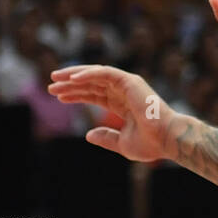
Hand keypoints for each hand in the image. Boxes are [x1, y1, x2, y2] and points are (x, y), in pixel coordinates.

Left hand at [47, 64, 177, 161]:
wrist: (166, 139)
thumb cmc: (150, 144)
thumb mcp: (122, 143)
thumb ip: (106, 138)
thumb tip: (88, 135)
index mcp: (123, 105)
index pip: (96, 95)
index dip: (77, 95)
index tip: (58, 97)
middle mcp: (125, 92)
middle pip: (93, 84)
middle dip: (71, 84)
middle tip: (51, 85)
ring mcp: (128, 85)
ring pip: (96, 75)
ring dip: (75, 75)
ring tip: (55, 77)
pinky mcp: (130, 81)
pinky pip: (105, 73)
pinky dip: (88, 74)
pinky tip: (72, 79)